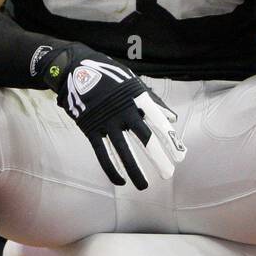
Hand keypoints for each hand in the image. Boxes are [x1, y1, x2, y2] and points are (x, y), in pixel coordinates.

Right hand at [37, 45, 186, 189]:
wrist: (75, 69)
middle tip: (168, 174)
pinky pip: (102, 153)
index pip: (158, 123)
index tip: (180, 156)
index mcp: (137, 99)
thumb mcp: (135, 84)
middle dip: (158, 158)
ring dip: (135, 170)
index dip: (169, 140)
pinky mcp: (90, 129)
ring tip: (144, 186)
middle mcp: (124, 112)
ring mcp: (106, 122)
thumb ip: (154, 103)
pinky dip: (112, 169)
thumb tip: (172, 120)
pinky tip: (121, 181)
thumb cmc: (111, 78)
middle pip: (144, 139)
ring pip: (123, 151)